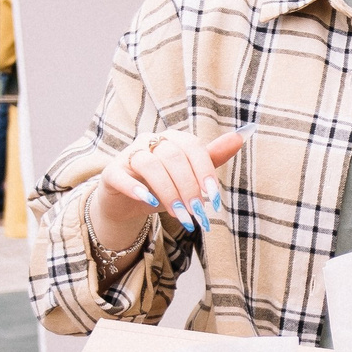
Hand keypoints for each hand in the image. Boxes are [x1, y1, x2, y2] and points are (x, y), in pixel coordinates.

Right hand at [92, 127, 249, 247]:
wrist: (127, 202)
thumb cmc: (162, 187)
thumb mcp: (189, 176)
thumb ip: (212, 157)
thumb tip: (240, 137)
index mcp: (173, 139)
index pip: (193, 147)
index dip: (205, 172)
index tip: (214, 199)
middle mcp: (150, 141)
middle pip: (173, 157)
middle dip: (188, 187)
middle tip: (197, 213)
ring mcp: (128, 155)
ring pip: (150, 165)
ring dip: (168, 192)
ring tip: (179, 215)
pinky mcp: (111, 172)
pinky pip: (122, 176)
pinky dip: (136, 188)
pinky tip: (149, 202)